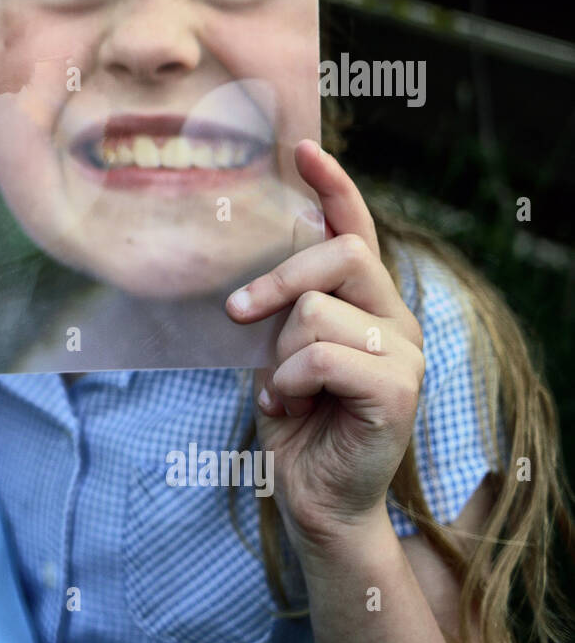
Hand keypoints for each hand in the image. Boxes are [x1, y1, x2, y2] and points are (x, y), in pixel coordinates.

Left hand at [226, 139, 424, 558]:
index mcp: (365, 302)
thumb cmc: (294, 419)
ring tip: (285, 389)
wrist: (313, 495)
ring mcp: (404, 352)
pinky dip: (290, 381)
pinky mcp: (399, 389)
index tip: (303, 148)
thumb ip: (281, 310)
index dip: (333, 185)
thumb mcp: (277, 351)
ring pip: (317, 311)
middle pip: (338, 256)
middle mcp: (394, 318)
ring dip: (280, 354)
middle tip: (238, 315)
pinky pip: (323, 355)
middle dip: (278, 281)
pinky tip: (291, 406)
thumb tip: (247, 274)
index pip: (354, 230)